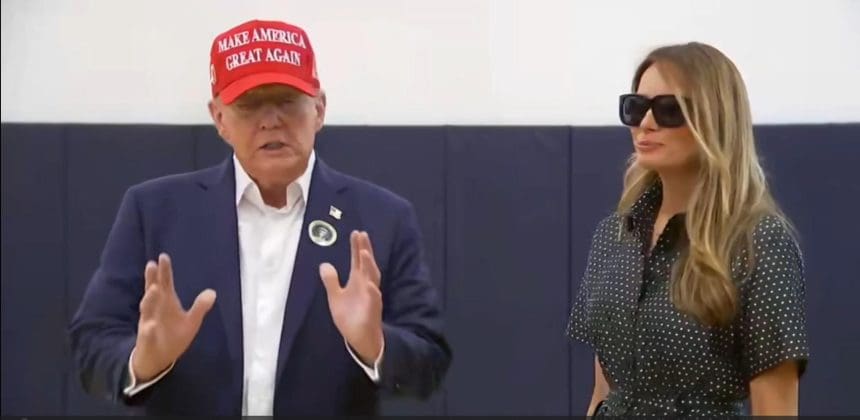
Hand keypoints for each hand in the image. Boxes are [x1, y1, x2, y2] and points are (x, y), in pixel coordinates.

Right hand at [132, 253, 215, 380]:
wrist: (158, 359)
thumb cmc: (173, 336)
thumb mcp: (191, 322)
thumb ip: (200, 307)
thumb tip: (212, 292)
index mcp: (166, 303)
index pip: (164, 284)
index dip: (164, 271)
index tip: (163, 257)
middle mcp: (155, 310)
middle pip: (152, 291)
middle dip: (152, 279)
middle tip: (152, 264)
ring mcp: (149, 323)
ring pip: (147, 310)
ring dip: (149, 299)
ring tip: (154, 288)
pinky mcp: (147, 340)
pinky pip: (147, 334)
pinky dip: (149, 330)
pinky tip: (150, 326)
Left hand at [319, 231, 383, 364]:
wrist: (359, 338)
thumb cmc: (350, 316)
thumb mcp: (335, 297)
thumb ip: (331, 281)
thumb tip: (324, 264)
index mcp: (358, 281)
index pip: (358, 261)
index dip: (357, 247)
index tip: (356, 233)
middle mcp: (367, 285)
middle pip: (367, 264)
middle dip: (365, 250)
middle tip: (362, 235)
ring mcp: (371, 297)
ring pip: (372, 279)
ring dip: (369, 266)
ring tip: (364, 253)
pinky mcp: (373, 310)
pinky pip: (374, 300)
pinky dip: (373, 292)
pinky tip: (369, 284)